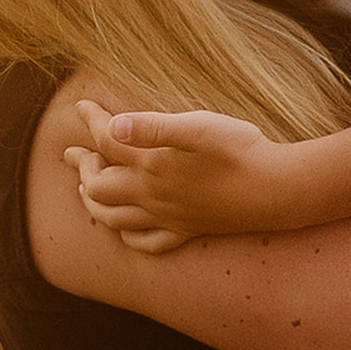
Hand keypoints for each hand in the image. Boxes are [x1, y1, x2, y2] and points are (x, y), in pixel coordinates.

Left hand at [62, 101, 299, 242]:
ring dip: (94, 204)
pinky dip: (129, 237)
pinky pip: (149, 243)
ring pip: (115, 219)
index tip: (81, 105)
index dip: (90, 121)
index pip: (106, 142)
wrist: (279, 189)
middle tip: (72, 153)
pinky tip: (126, 230)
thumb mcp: (198, 128)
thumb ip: (153, 127)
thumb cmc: (242, 151)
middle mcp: (154, 197)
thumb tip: (112, 125)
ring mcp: (170, 217)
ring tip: (87, 190)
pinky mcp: (189, 230)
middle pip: (99, 188)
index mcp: (152, 167)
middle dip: (81, 169)